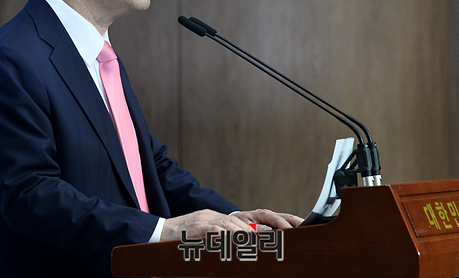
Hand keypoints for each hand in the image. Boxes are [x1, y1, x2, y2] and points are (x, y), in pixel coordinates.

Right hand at [160, 208, 302, 241]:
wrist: (158, 233)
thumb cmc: (187, 240)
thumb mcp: (213, 239)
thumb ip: (233, 240)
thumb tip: (257, 242)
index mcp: (230, 220)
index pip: (261, 216)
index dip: (281, 220)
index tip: (300, 226)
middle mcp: (223, 217)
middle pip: (255, 216)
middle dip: (275, 222)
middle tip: (291, 230)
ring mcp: (210, 220)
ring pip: (237, 224)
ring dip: (252, 233)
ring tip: (266, 240)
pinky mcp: (198, 228)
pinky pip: (215, 231)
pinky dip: (226, 236)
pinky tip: (236, 241)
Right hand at [160, 209, 253, 241]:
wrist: (157, 232)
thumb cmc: (175, 237)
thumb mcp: (196, 233)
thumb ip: (210, 235)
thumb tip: (226, 245)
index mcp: (209, 216)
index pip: (232, 220)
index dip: (246, 228)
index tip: (258, 236)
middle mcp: (207, 216)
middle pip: (232, 221)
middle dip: (247, 231)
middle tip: (258, 241)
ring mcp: (201, 220)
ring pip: (226, 224)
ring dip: (239, 234)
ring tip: (250, 243)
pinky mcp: (195, 227)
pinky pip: (213, 230)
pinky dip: (224, 236)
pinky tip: (232, 242)